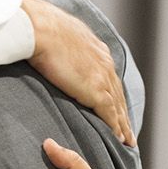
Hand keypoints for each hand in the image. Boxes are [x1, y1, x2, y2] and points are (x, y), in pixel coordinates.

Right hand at [22, 0, 134, 146]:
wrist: (40, 29)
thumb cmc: (40, 27)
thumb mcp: (58, 33)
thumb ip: (62, 43)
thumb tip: (52, 45)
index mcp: (97, 49)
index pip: (109, 76)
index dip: (113, 93)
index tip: (115, 105)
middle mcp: (105, 63)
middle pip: (118, 93)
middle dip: (123, 112)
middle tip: (128, 129)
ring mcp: (102, 77)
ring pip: (118, 107)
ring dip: (123, 125)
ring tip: (127, 140)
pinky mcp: (96, 91)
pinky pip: (110, 115)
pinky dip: (115, 127)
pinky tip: (118, 139)